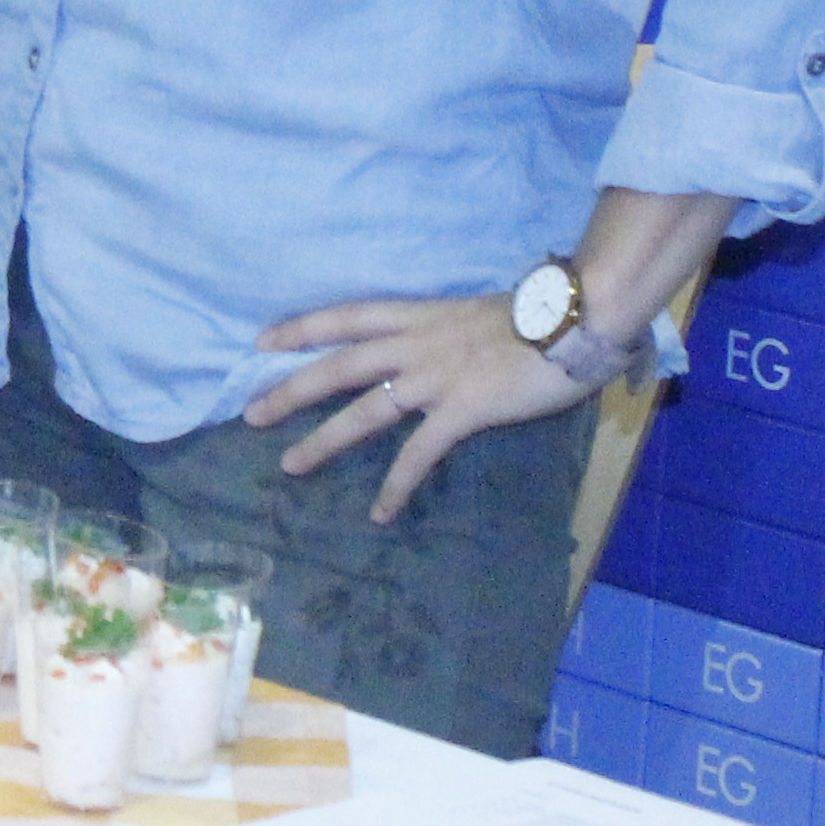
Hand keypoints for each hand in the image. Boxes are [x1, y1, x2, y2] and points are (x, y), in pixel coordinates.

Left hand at [244, 291, 599, 523]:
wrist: (574, 319)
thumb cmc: (535, 316)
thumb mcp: (473, 313)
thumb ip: (444, 331)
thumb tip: (433, 347)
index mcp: (418, 315)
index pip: (347, 316)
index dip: (303, 325)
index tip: (263, 339)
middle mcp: (415, 344)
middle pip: (337, 365)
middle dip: (291, 389)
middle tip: (250, 412)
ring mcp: (435, 378)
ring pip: (364, 411)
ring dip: (324, 440)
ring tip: (291, 464)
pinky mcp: (461, 410)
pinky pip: (418, 454)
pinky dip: (396, 486)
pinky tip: (380, 511)